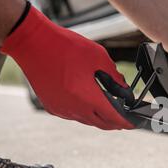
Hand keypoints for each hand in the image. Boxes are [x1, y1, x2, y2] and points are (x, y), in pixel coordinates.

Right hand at [0, 5, 134, 129]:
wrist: (34, 43)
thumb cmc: (67, 47)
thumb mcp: (99, 58)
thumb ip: (115, 78)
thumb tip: (125, 91)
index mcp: (88, 97)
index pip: (113, 117)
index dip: (126, 122)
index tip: (133, 123)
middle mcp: (75, 108)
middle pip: (101, 123)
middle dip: (115, 123)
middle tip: (124, 120)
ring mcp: (62, 109)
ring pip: (87, 120)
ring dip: (99, 117)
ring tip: (108, 109)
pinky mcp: (52, 107)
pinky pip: (73, 115)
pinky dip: (84, 112)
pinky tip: (88, 103)